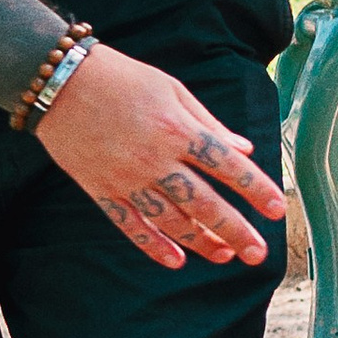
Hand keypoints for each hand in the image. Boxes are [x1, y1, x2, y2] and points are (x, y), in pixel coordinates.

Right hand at [35, 43, 286, 269]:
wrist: (59, 82)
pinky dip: (153, 245)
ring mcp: (127, 179)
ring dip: (202, 241)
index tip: (278, 210)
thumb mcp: (172, 89)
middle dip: (236, 230)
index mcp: (177, 129)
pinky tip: (176, 260)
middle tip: (258, 252)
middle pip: (204, 203)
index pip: (227, 166)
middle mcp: (155, 159)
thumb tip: (243, 148)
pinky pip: (130, 225)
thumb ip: (209, 122)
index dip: (256, 189)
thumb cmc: (122, 78)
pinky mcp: (101, 190)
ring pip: (171, 220)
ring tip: (226, 254)